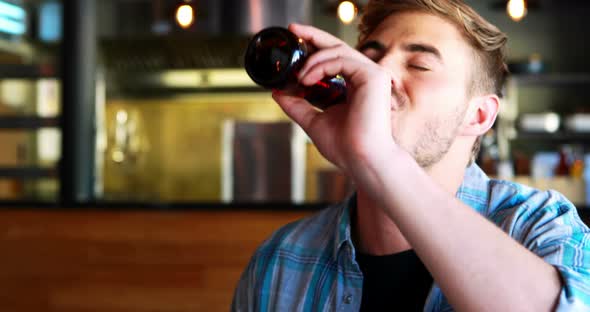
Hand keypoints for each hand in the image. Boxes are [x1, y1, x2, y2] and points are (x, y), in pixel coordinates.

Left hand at [273, 24, 402, 187]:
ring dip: (312, 61)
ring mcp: (372, 75)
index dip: (314, 47)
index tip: (294, 41)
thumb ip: (297, 105)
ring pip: (338, 51)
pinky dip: (321, 65)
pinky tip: (307, 78)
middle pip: (337, 46)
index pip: (334, 58)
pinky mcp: (373, 76)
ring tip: (298, 77)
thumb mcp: (313, 121)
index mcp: (354, 86)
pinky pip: (342, 59)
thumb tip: (277, 92)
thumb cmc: (345, 147)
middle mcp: (365, 77)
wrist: (361, 160)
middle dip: (313, 36)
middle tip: (292, 30)